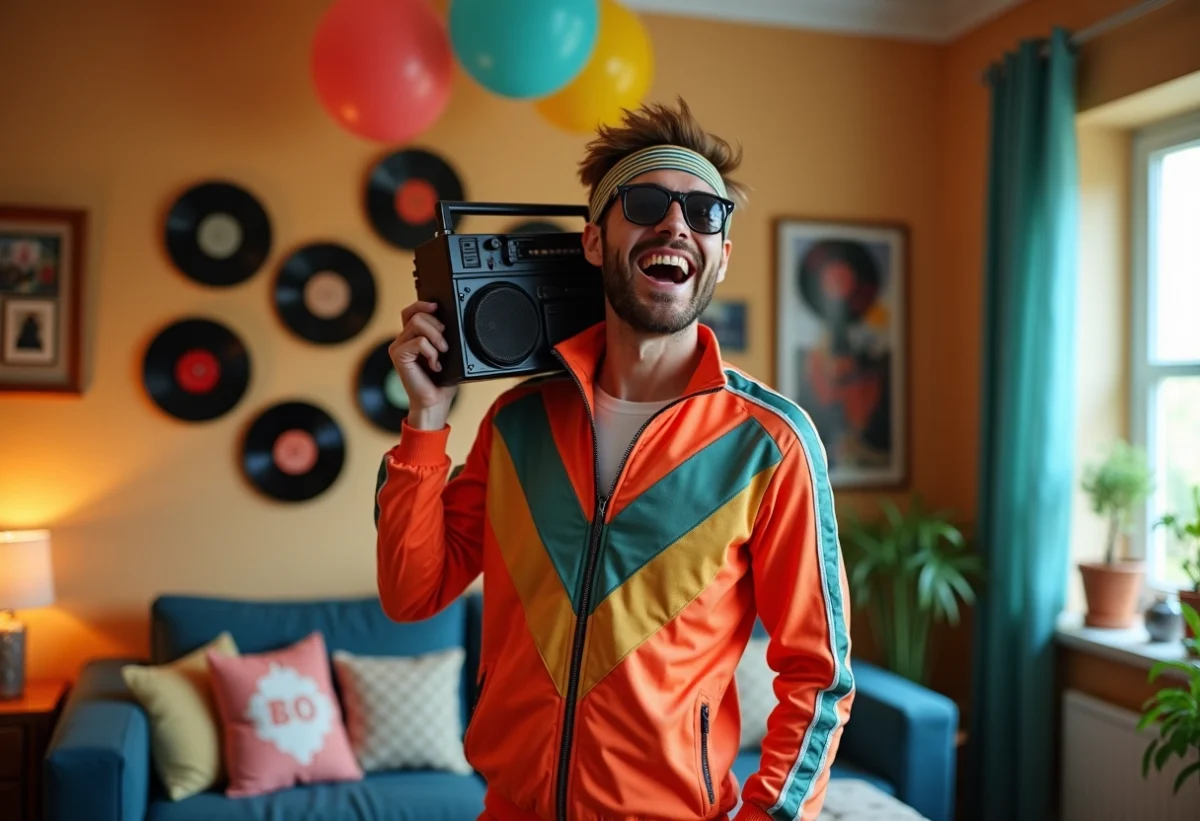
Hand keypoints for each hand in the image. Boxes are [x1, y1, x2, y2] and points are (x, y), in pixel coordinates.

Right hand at [388, 300, 457, 429]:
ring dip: (436, 337)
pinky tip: (434, 365)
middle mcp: (403, 340)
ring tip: (441, 353)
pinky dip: (431, 352)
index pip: (411, 311)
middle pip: (417, 314)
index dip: (423, 304)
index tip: (437, 307)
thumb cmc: (441, 381)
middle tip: (445, 345)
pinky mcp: (398, 355)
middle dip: (437, 325)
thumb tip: (448, 321)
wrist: (434, 402)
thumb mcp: (446, 353)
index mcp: (412, 337)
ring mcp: (398, 347)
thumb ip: (442, 336)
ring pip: (418, 324)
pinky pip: (419, 341)